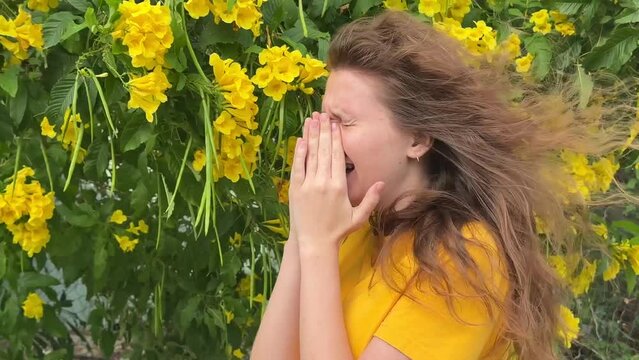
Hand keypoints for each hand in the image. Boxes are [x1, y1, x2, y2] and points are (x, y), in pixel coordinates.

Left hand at [288, 112, 384, 252]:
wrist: (315, 243)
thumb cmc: (338, 230)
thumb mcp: (358, 216)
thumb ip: (370, 199)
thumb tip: (382, 182)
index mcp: (339, 187)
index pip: (337, 156)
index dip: (336, 138)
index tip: (335, 124)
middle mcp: (323, 183)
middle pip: (324, 151)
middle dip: (324, 131)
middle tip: (323, 114)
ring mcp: (308, 185)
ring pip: (310, 155)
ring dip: (311, 136)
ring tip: (312, 120)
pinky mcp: (296, 190)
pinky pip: (297, 167)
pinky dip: (299, 153)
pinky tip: (301, 140)